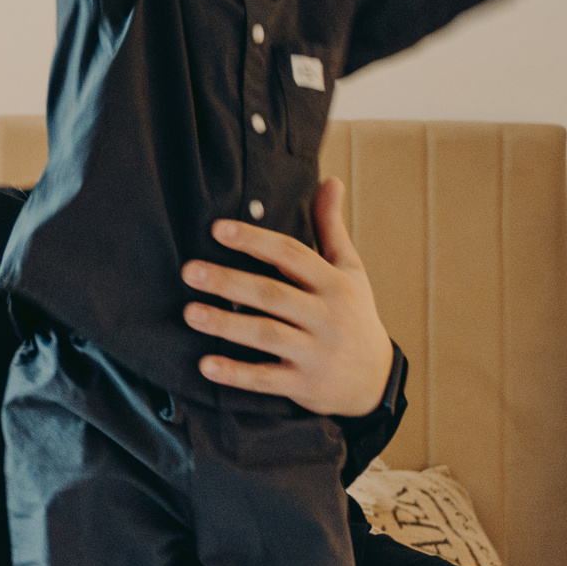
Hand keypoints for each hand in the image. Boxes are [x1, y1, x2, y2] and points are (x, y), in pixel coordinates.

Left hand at [179, 177, 393, 417]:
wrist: (377, 381)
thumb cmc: (353, 314)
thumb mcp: (349, 271)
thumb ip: (330, 228)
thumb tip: (331, 180)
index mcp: (335, 284)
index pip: (292, 255)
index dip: (255, 240)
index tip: (217, 229)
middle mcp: (327, 317)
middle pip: (273, 294)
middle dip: (229, 281)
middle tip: (189, 270)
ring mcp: (317, 353)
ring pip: (267, 336)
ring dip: (226, 325)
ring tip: (189, 313)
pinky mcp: (305, 386)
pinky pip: (267, 380)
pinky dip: (236, 374)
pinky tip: (204, 365)